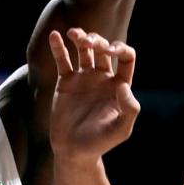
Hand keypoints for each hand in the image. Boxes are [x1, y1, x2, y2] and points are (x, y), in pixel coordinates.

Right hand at [49, 28, 139, 165]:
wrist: (73, 151)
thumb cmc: (100, 142)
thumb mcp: (121, 129)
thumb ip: (128, 108)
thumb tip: (124, 86)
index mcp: (119, 84)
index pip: (126, 58)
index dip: (121, 48)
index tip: (110, 50)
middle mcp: (102, 77)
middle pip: (103, 48)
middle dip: (97, 40)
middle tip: (88, 43)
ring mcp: (83, 78)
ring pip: (83, 50)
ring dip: (80, 37)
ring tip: (73, 34)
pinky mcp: (65, 82)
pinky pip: (62, 60)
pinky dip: (58, 47)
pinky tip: (54, 36)